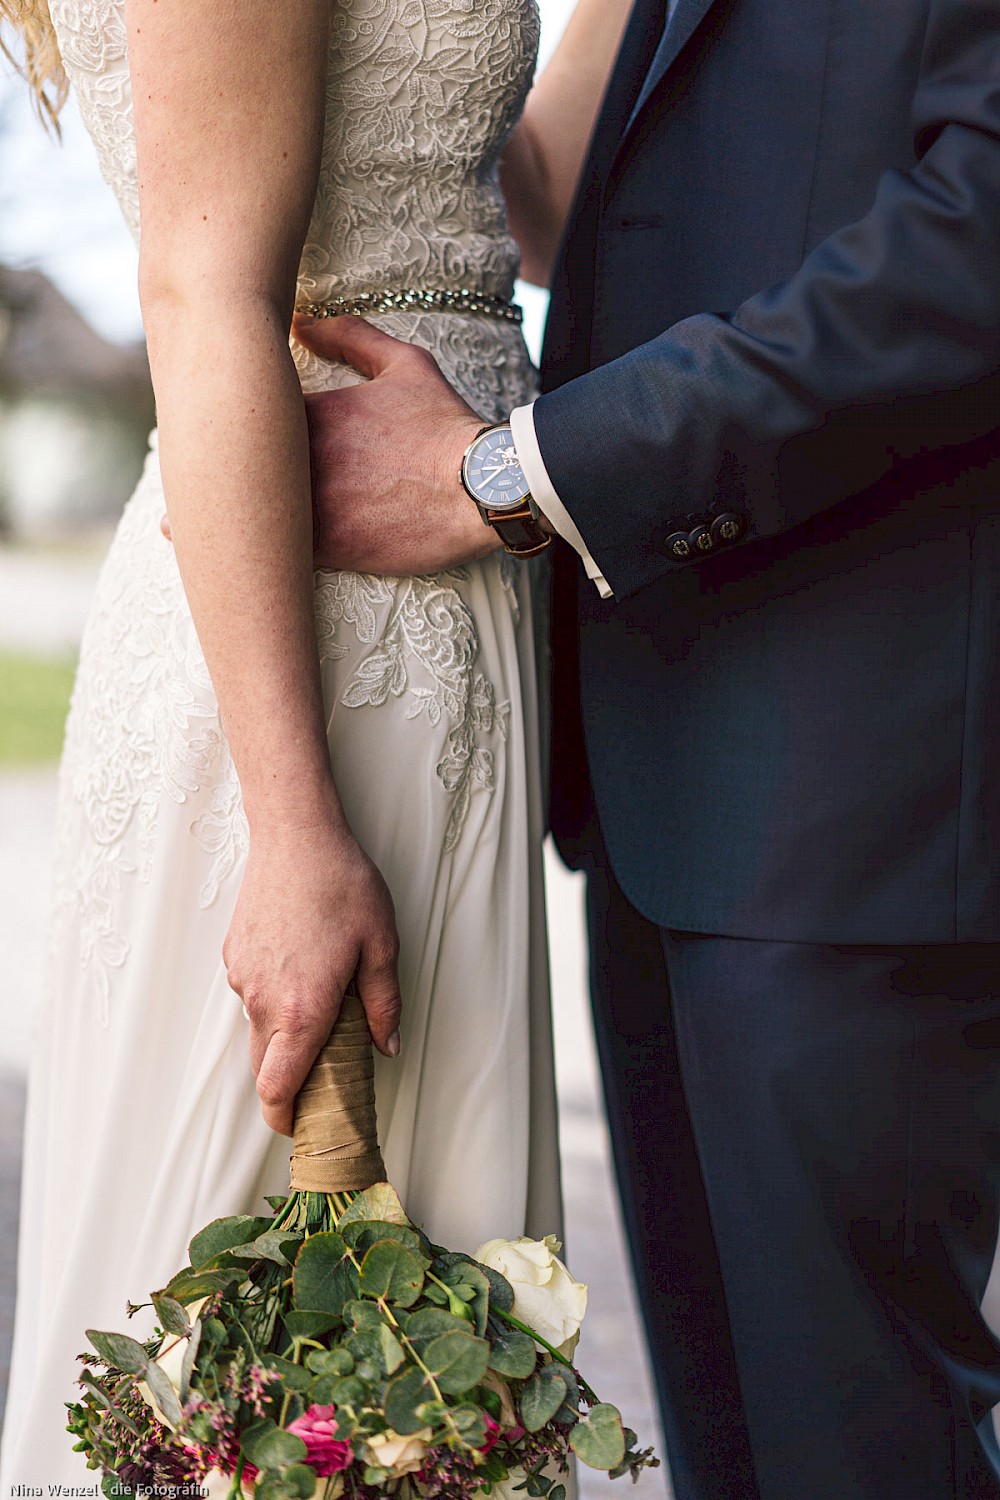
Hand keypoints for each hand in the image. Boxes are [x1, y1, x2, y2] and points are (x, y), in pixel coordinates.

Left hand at [158, 315, 499, 570]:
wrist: (481, 488)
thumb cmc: (446, 426)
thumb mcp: (404, 366)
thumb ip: (350, 337)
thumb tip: (303, 322)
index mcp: (313, 413)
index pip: (247, 413)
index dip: (222, 423)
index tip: (194, 428)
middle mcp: (303, 461)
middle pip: (235, 469)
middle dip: (201, 477)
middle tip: (170, 489)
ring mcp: (315, 506)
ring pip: (249, 517)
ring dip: (214, 524)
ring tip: (172, 533)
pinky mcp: (333, 548)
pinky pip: (279, 558)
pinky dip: (251, 563)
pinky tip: (225, 573)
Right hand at [224, 808, 401, 1135]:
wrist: (294, 835)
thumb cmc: (341, 885)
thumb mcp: (381, 945)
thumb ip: (384, 1005)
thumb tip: (387, 1047)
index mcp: (302, 1010)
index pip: (278, 1088)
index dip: (285, 1118)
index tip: (301, 1127)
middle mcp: (264, 1002)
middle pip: (264, 1068)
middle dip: (289, 1082)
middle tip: (324, 1077)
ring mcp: (243, 979)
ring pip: (259, 1029)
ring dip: (285, 1033)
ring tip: (324, 1004)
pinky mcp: (234, 956)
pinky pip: (253, 994)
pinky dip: (275, 998)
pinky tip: (303, 967)